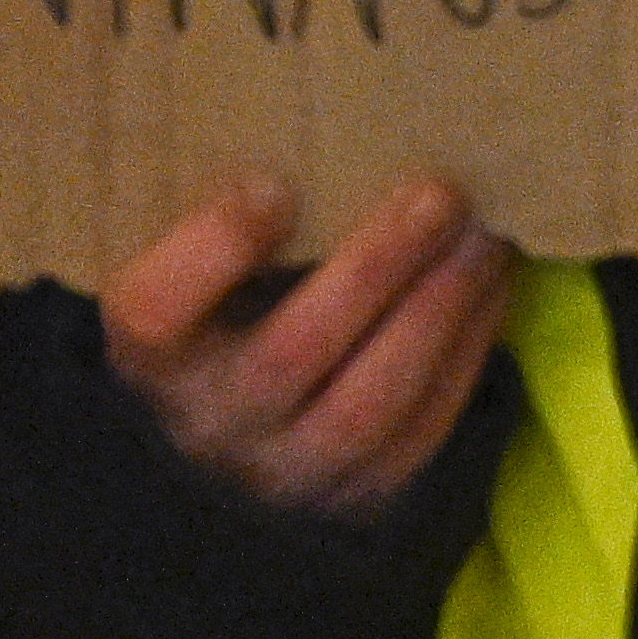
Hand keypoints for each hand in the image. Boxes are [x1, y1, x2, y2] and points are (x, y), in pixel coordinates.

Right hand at [101, 171, 513, 522]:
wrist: (227, 451)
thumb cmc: (213, 326)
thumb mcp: (187, 277)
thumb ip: (220, 221)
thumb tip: (313, 140)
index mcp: (149, 356)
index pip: (156, 311)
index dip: (213, 248)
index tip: (271, 184)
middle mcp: (207, 424)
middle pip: (288, 354)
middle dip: (373, 270)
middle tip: (439, 195)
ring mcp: (282, 475)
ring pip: (366, 405)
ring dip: (436, 314)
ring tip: (481, 240)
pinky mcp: (352, 498)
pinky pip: (416, 436)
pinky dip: (463, 358)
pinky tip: (488, 292)